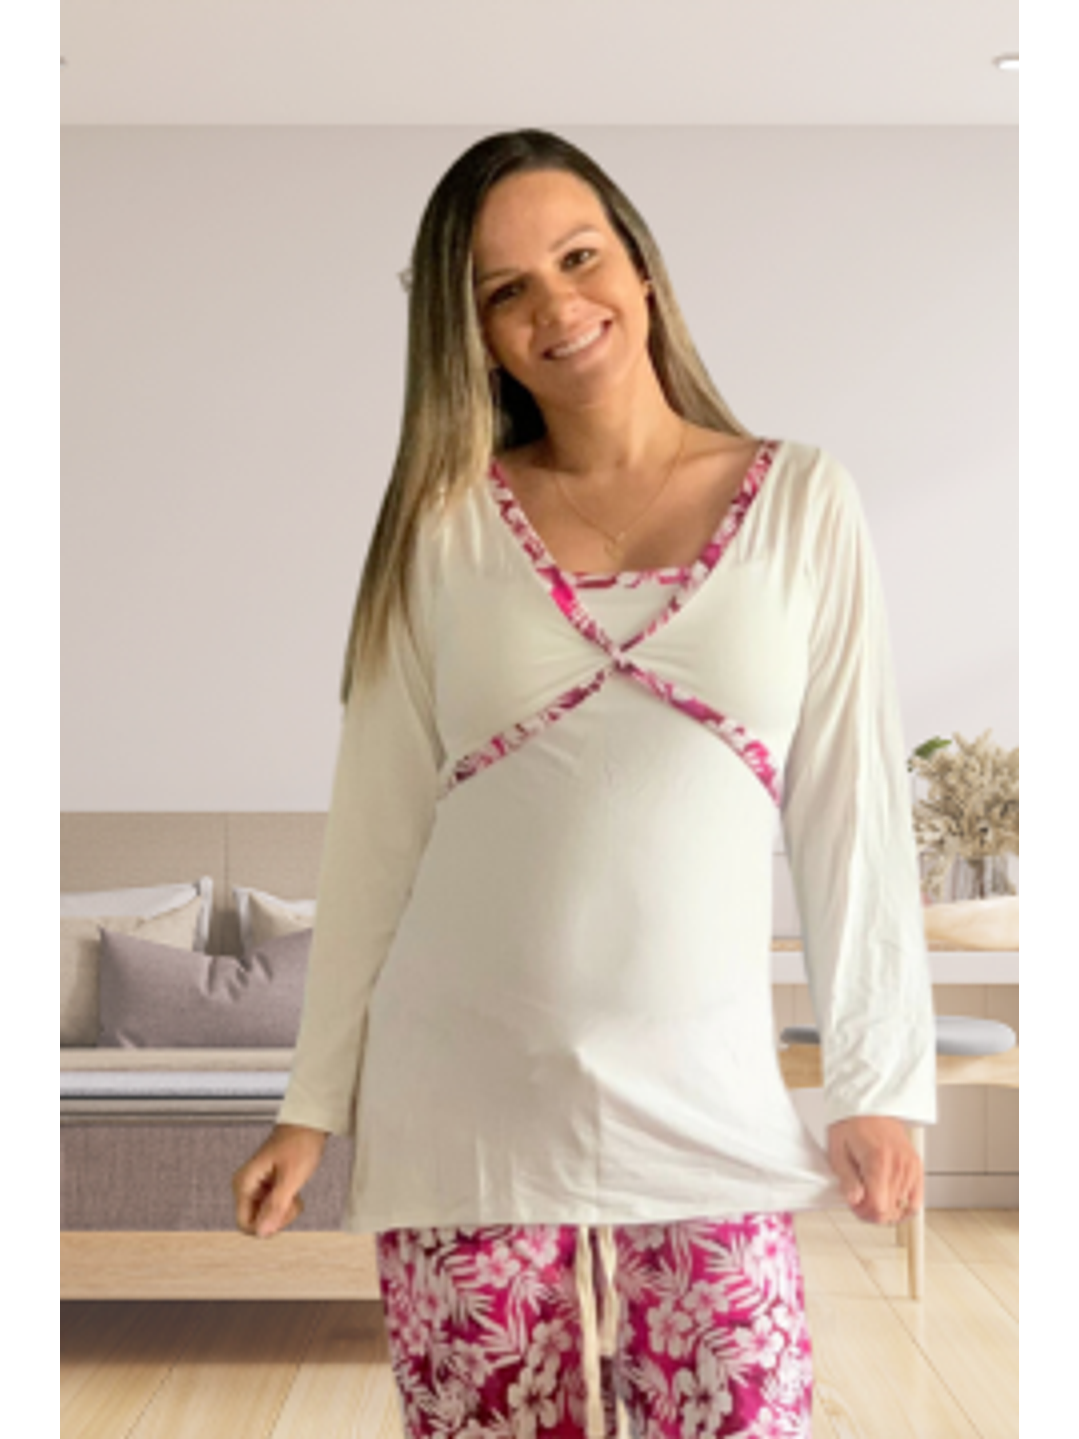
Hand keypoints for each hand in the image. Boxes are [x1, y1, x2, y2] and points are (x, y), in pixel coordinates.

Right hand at [233, 1125, 329, 1239]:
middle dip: (277, 1218)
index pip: (245, 1224)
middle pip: (256, 1221)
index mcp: (244, 1183)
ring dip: (283, 1210)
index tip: (284, 1211)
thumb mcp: (291, 1177)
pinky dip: (286, 1203)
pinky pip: (272, 1205)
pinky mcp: (266, 1185)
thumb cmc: (300, 1142)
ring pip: (265, 1215)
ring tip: (294, 1193)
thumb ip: (276, 1206)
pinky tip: (294, 1191)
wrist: (309, 1123)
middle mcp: (245, 1185)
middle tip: (292, 1200)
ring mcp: (256, 1186)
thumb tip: (262, 1232)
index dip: (267, 1225)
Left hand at [828, 1117, 924, 1225]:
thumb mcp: (838, 1150)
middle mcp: (899, 1165)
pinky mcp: (917, 1166)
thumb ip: (847, 1179)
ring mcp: (911, 1166)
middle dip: (873, 1212)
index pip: (879, 1207)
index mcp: (878, 1161)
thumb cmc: (852, 1123)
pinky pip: (917, 1199)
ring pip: (904, 1208)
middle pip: (891, 1210)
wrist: (869, 1104)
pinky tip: (891, 1201)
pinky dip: (905, 1205)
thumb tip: (854, 1200)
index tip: (855, 1206)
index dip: (864, 1213)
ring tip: (873, 1198)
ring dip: (887, 1209)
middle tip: (861, 1203)